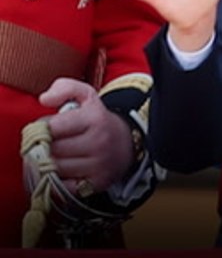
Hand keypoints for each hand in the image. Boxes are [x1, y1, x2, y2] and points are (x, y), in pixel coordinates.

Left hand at [39, 79, 133, 195]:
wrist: (128, 143)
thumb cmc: (98, 120)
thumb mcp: (87, 96)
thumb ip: (65, 87)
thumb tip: (44, 99)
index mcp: (94, 118)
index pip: (51, 128)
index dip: (40, 129)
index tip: (43, 129)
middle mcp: (99, 142)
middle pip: (51, 150)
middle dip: (42, 147)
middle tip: (45, 144)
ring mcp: (99, 164)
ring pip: (55, 169)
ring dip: (46, 165)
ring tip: (52, 157)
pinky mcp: (97, 183)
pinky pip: (63, 187)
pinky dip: (56, 181)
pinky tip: (60, 171)